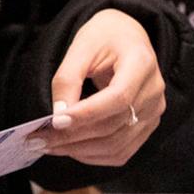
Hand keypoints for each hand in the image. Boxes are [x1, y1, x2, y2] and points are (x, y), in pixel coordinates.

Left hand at [37, 9, 165, 165]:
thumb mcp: (81, 46)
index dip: (87, 114)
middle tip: (39, 139)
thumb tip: (58, 115)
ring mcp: (153, 111)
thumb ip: (68, 79)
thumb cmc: (104, 37)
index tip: (55, 122)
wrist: (128, 37)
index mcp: (142, 62)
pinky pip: (122, 152)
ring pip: (117, 145)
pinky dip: (94, 156)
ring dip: (80, 150)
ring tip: (49, 146)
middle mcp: (154, 91)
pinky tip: (71, 149)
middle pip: (115, 125)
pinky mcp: (147, 125)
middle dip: (74, 136)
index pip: (118, 97)